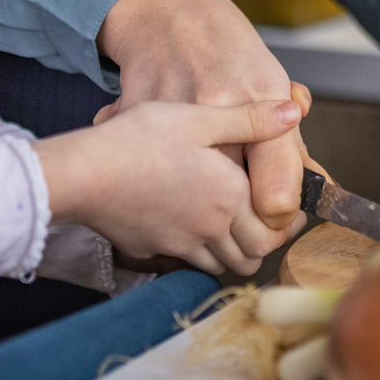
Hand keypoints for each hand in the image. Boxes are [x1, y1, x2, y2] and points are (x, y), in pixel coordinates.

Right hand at [36, 98, 303, 275]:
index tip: (287, 214)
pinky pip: (186, 263)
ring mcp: (180, 244)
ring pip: (221, 265)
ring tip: (230, 227)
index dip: (285, 225)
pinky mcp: (152, 249)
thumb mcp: (199, 117)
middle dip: (263, 245)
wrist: (85, 172)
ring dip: (231, 253)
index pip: (273, 230)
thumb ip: (250, 119)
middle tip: (264, 225)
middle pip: (252, 257)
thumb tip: (294, 114)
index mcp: (229, 195)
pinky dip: (197, 255)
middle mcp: (210, 227)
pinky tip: (190, 228)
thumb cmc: (140, 139)